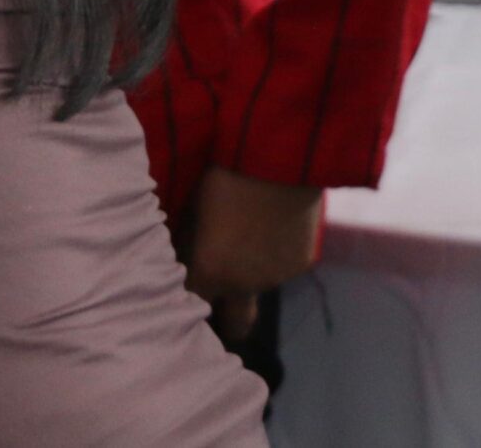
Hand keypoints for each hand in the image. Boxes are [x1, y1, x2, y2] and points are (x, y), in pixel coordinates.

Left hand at [183, 167, 324, 305]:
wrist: (279, 158)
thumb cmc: (223, 173)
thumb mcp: (192, 206)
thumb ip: (186, 240)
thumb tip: (178, 253)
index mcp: (210, 271)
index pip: (192, 306)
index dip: (188, 301)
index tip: (187, 294)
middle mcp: (245, 285)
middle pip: (235, 322)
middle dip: (226, 319)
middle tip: (219, 296)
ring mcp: (276, 277)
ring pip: (257, 288)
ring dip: (249, 274)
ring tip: (247, 233)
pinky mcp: (302, 262)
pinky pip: (281, 266)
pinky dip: (273, 254)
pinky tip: (271, 223)